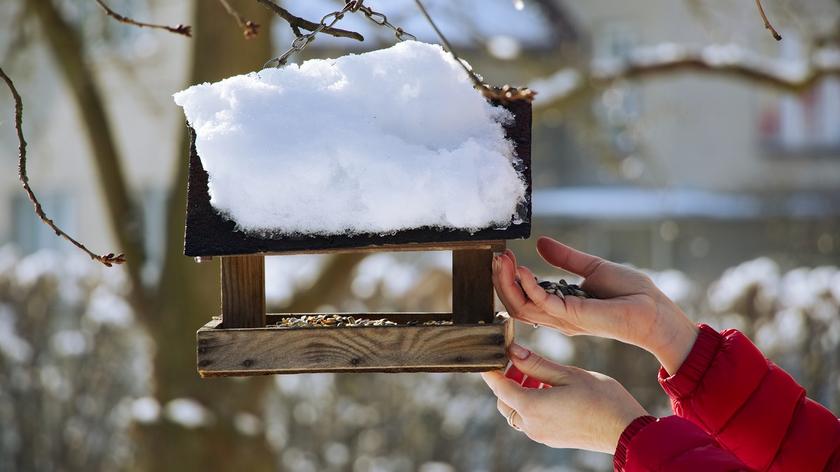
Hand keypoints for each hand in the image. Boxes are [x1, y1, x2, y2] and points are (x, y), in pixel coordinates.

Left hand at [482, 343, 647, 453]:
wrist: (626, 429)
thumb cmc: (601, 398)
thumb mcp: (568, 374)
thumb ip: (537, 364)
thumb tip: (513, 351)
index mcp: (531, 407)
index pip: (499, 387)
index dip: (491, 371)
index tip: (489, 358)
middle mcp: (531, 425)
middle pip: (505, 402)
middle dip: (508, 381)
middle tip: (521, 363)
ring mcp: (541, 435)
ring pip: (516, 413)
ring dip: (520, 393)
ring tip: (539, 376)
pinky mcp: (551, 439)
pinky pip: (530, 421)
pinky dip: (531, 405)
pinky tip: (551, 391)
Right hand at [493, 236, 697, 374]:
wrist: (655, 311)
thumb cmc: (631, 294)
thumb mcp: (592, 268)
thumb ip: (565, 258)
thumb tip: (541, 243)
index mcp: (561, 305)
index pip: (523, 297)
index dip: (510, 277)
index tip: (504, 255)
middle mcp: (558, 316)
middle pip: (515, 305)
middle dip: (501, 281)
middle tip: (496, 257)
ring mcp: (564, 319)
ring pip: (521, 307)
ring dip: (508, 282)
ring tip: (503, 260)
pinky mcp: (574, 316)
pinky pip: (542, 303)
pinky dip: (528, 285)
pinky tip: (521, 268)